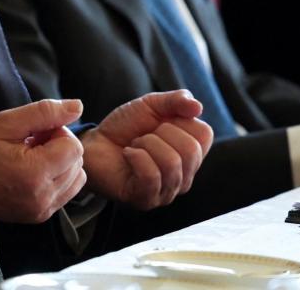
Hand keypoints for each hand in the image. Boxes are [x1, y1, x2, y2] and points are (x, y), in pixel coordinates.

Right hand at [0, 99, 86, 222]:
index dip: (57, 132)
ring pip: (76, 179)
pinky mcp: (38, 216)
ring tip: (33, 157)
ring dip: (61, 164)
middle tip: (32, 142)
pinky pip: (65, 193)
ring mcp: (41, 210)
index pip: (74, 147)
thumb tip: (77, 107)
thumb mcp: (6, 122)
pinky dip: (56, 179)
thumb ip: (45, 112)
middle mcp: (42, 196)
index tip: (35, 132)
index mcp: (35, 173)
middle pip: (77, 163)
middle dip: (60, 147)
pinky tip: (33, 170)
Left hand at [80, 90, 213, 210]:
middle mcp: (185, 175)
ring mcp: (167, 191)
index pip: (205, 134)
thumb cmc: (126, 126)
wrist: (95, 142)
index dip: (179, 120)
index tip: (160, 123)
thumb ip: (177, 100)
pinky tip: (128, 155)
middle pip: (191, 150)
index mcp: (191, 152)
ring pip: (171, 163)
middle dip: (161, 133)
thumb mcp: (152, 105)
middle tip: (145, 136)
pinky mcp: (146, 199)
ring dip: (146, 145)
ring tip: (135, 146)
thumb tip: (198, 107)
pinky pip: (151, 176)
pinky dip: (135, 157)